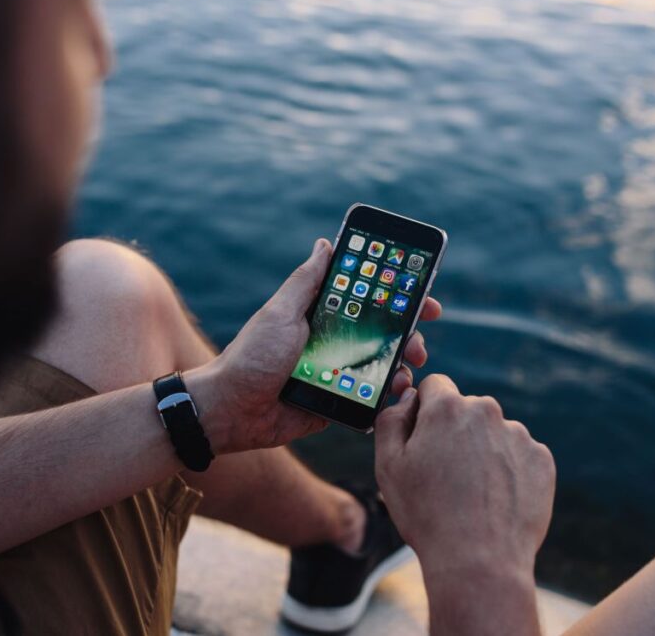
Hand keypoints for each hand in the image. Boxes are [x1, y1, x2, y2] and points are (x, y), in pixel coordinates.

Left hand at [189, 238, 440, 453]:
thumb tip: (325, 243)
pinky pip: (371, 397)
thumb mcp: (280, 312)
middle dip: (409, 333)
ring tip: (408, 367)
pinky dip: (388, 395)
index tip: (423, 295)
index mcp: (321, 315)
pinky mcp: (338, 402)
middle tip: (419, 338)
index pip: (367, 299)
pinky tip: (395, 392)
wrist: (231, 411)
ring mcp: (338, 372)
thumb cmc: (252, 357)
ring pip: (383, 365)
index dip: (398, 296)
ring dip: (402, 364)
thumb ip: (306, 281)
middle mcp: (333, 341)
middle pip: (383, 332)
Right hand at [374, 375, 555, 577]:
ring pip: (493, 433)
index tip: (424, 439)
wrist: (480, 561)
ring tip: (472, 494)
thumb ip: (391, 420)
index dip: (425, 411)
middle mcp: (487, 411)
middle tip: (445, 474)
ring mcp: (518, 435)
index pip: (435, 386)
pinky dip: (508, 471)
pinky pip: (519, 455)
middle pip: (466, 410)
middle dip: (455, 432)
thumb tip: (407, 398)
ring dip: (482, 451)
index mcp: (447, 408)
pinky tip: (495, 500)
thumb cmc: (427, 514)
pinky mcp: (541, 460)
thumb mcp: (388, 466)